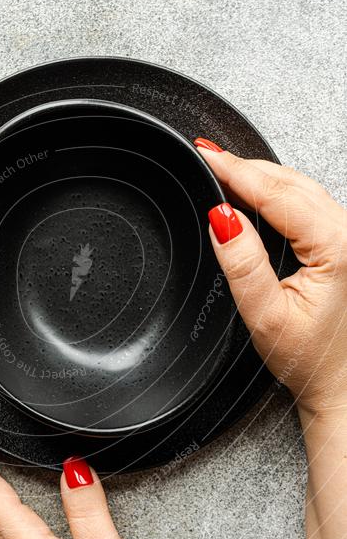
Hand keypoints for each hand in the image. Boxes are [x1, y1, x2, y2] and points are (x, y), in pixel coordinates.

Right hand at [195, 139, 346, 421]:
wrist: (342, 384)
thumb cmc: (313, 359)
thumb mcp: (266, 315)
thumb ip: (243, 264)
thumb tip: (222, 218)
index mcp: (339, 246)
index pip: (278, 194)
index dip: (236, 171)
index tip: (206, 155)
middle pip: (291, 183)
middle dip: (246, 168)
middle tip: (208, 156)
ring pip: (302, 188)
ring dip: (262, 178)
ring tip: (226, 170)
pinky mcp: (345, 242)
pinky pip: (309, 203)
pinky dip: (278, 193)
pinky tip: (256, 193)